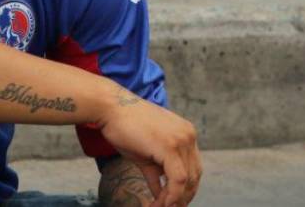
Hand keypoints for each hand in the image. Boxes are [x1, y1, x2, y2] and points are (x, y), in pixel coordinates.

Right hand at [98, 87, 201, 206]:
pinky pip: (177, 180)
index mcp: (185, 133)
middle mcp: (188, 136)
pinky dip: (170, 195)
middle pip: (195, 175)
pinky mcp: (170, 147)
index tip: (175, 201)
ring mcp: (181, 140)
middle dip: (184, 196)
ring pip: (187, 180)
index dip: (186, 188)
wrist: (109, 107)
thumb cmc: (122, 126)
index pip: (193, 167)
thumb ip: (157, 171)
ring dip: (175, 199)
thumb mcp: (145, 152)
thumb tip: (162, 193)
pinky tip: (159, 204)